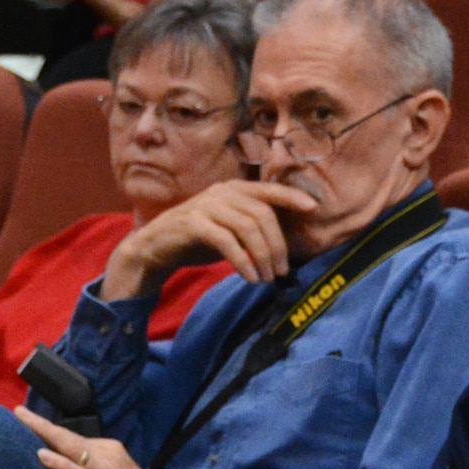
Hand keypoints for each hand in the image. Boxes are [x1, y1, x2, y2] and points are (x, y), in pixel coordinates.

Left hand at [16, 407, 183, 468]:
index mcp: (111, 452)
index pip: (74, 438)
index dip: (49, 430)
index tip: (28, 420)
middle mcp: (109, 455)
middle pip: (68, 436)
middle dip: (40, 424)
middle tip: (17, 412)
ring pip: (71, 448)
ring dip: (44, 434)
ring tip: (21, 421)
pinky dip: (60, 465)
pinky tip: (42, 456)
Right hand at [102, 180, 318, 297]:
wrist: (154, 248)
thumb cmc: (197, 240)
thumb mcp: (229, 230)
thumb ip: (253, 228)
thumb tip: (286, 243)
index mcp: (233, 189)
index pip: (268, 189)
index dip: (292, 197)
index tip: (314, 208)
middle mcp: (221, 192)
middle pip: (262, 214)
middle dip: (277, 245)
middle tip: (282, 271)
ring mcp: (206, 206)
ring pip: (247, 227)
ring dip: (263, 256)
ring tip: (267, 278)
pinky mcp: (192, 223)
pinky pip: (227, 241)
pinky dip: (243, 261)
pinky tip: (250, 277)